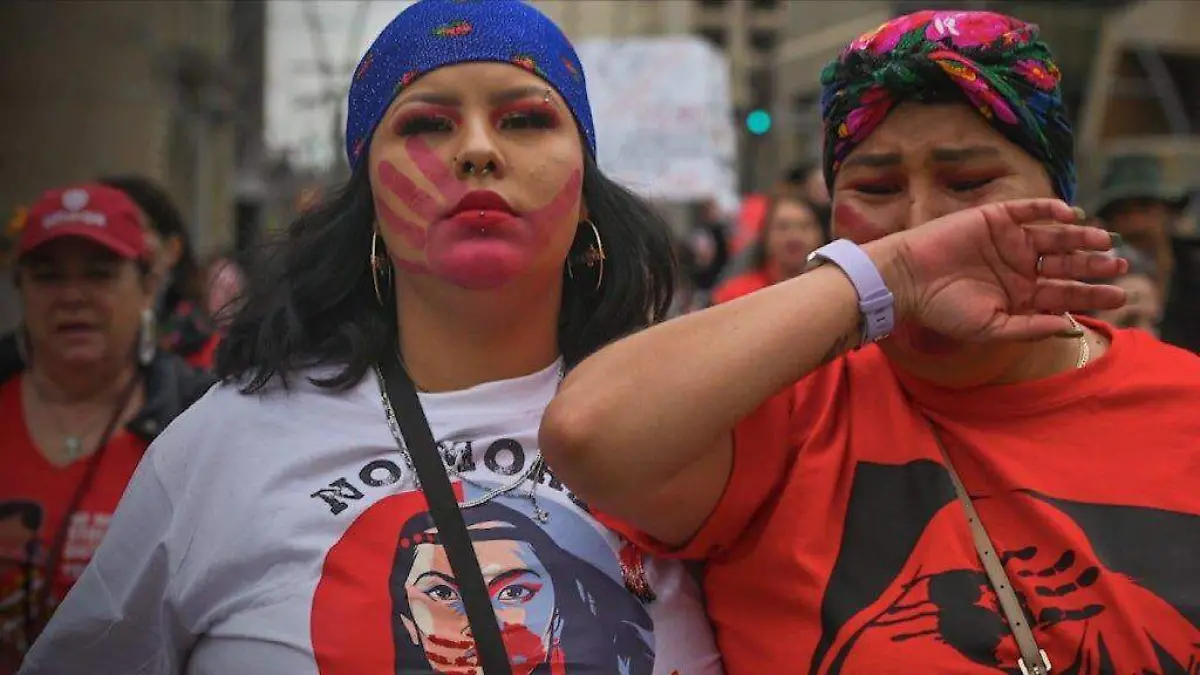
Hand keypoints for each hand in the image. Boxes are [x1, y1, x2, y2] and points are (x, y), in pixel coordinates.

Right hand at [871, 199, 1126, 340]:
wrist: (907, 278)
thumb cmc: (943, 310)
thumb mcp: (990, 328)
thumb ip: (1029, 328)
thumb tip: (1070, 327)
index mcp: (1019, 296)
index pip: (1065, 294)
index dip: (1093, 295)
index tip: (1121, 297)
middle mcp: (1018, 267)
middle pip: (1066, 264)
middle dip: (1093, 265)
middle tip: (1119, 266)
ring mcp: (1008, 241)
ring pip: (1054, 236)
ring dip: (1080, 238)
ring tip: (1104, 241)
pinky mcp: (994, 218)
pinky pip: (1028, 210)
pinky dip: (1049, 210)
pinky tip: (1071, 216)